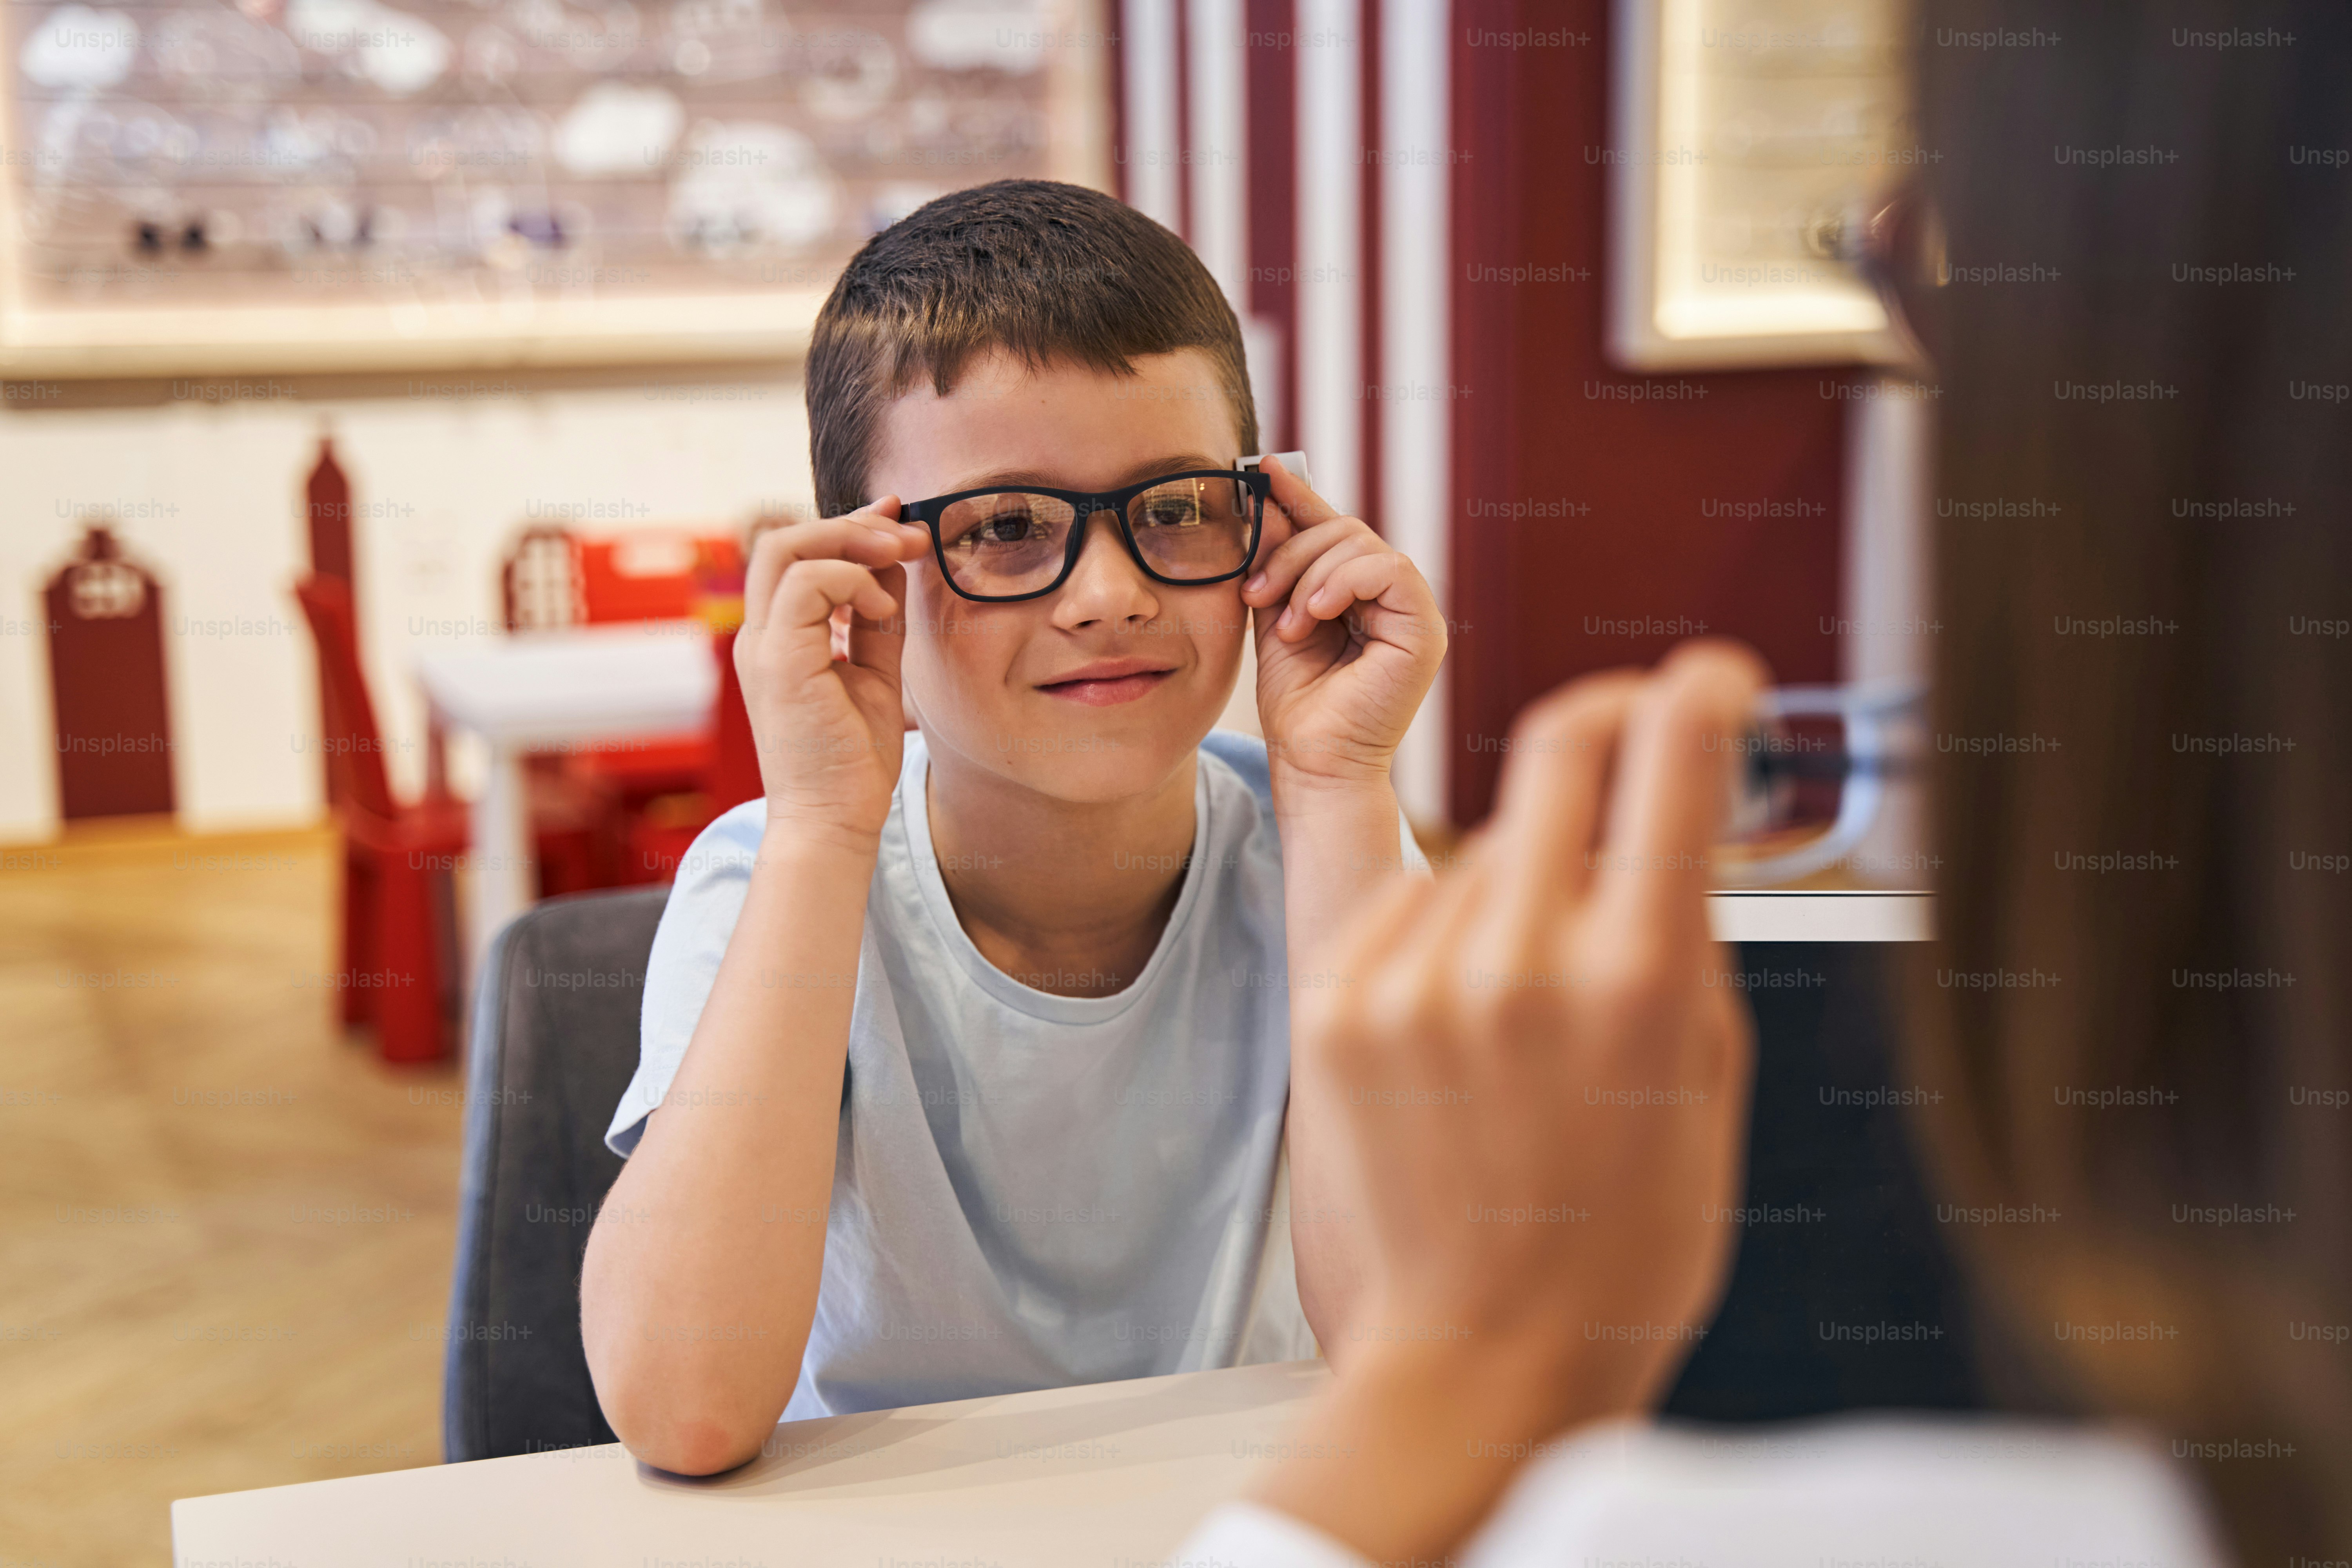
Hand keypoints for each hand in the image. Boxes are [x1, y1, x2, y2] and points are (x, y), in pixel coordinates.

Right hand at [734, 503, 931, 843]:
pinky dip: (850, 580)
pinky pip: (804, 585)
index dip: (848, 528)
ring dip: (851, 539)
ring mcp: (763, 647)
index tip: (899, 522)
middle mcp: (761, 637)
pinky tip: (882, 608)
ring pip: (785, 548)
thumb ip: (877, 619)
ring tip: (901, 554)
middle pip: (783, 539)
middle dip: (851, 524)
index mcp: (779, 639)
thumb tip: (894, 565)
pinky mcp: (777, 662)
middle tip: (907, 532)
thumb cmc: (852, 760)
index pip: (797, 557)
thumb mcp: (875, 672)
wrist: (835, 822)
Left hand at [1242, 458, 1445, 793]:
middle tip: (1255, 592)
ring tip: (1288, 623)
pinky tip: (1315, 612)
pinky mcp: (1426, 628)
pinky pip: (1389, 569)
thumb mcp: (1275, 614)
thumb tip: (1265, 497)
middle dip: (1290, 551)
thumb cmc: (1296, 701)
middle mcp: (1391, 595)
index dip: (1299, 495)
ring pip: (1362, 544)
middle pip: (1343, 528)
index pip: (1331, 527)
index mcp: (1357, 591)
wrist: (1311, 760)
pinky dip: (1343, 582)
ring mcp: (1412, 610)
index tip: (1262, 469)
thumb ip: (1275, 560)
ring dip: (1309, 574)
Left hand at [1257, 642, 1767, 1561]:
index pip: (1668, 761)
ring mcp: (1415, 979)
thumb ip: (1688, 931)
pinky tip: (1464, 1015)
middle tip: (1627, 741)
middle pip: (1558, 753)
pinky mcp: (1337, 1001)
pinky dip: (1447, 929)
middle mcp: (1520, 963)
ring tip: (1533, 991)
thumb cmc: (1622, 1233)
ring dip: (1524, 874)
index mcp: (1636, 982)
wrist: (1482, 1355)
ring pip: (1486, 844)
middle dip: (1606, 727)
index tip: (1710, 674)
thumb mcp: (1704, 1084)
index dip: (1699, 691)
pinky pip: (1409, 901)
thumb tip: (1682, 804)